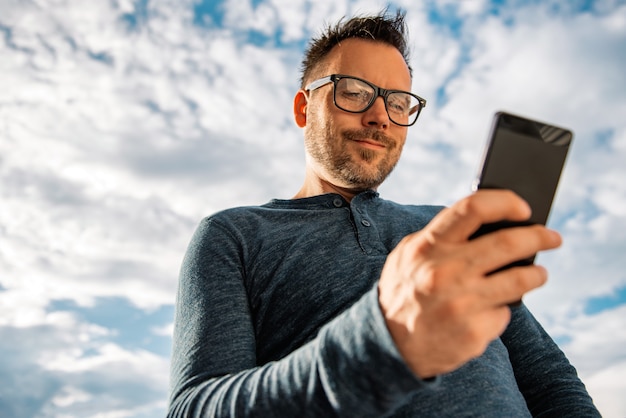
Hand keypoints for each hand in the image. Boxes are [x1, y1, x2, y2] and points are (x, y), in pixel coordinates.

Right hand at [377, 189, 561, 378]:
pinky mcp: (474, 332)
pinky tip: (490, 310)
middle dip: (539, 236)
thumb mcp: (408, 256)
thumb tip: (489, 221)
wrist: (388, 345)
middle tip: (552, 237)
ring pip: (521, 280)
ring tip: (537, 273)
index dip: (505, 202)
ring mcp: (461, 304)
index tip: (524, 208)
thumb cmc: (404, 291)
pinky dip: (501, 309)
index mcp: (428, 246)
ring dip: (537, 274)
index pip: (474, 209)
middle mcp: (445, 272)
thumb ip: (441, 237)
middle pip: (508, 242)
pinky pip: (504, 313)